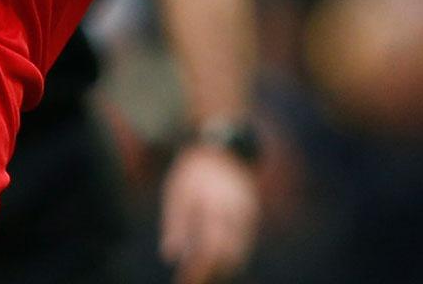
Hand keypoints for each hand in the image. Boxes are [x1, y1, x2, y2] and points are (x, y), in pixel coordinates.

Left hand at [160, 142, 259, 283]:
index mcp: (214, 208)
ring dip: (223, 269)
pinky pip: (245, 245)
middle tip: (192, 280)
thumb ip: (175, 223)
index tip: (185, 281)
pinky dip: (232, 257)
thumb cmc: (193, 172)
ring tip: (202, 275)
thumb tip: (170, 256)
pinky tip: (217, 262)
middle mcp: (236, 215)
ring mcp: (248, 217)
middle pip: (229, 258)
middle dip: (212, 274)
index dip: (199, 270)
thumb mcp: (177, 192)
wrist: (222, 151)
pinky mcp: (253, 218)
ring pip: (240, 254)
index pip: (210, 250)